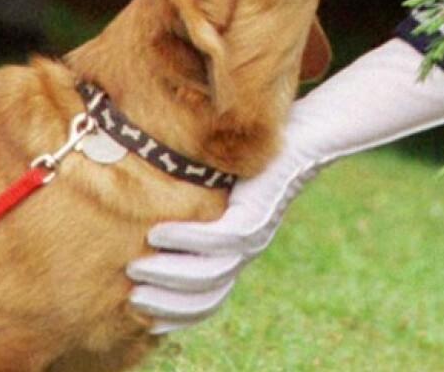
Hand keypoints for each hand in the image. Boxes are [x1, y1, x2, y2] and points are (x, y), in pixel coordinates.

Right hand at [126, 39, 443, 332]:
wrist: (312, 130)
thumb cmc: (264, 149)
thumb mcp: (222, 182)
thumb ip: (196, 198)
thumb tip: (148, 206)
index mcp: (241, 246)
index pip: (208, 298)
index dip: (176, 312)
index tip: (142, 313)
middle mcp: (250, 247)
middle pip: (206, 295)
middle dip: (165, 303)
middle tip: (130, 293)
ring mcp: (256, 233)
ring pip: (209, 273)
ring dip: (169, 275)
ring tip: (136, 266)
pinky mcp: (257, 212)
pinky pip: (219, 239)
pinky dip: (186, 241)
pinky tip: (158, 233)